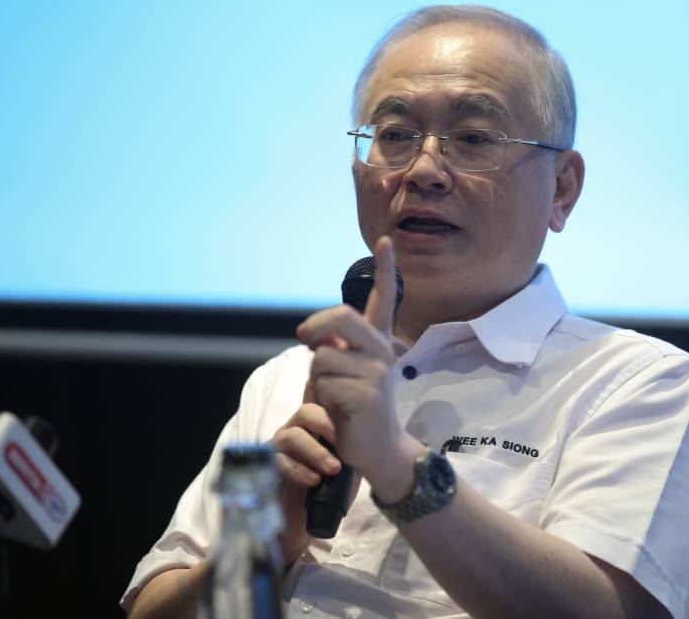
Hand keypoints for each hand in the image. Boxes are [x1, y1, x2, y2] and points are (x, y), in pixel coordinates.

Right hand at [268, 401, 341, 564]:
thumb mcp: (348, 470)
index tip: (353, 428)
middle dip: (326, 426)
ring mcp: (278, 448)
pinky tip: (313, 481)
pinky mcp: (267, 468)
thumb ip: (355, 451)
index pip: (322, 405)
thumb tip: (371, 438)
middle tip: (343, 446)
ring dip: (315, 451)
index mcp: (315, 428)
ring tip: (332, 469)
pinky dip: (298, 470)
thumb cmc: (329, 493)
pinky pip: (279, 461)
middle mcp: (295, 431)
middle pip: (306, 412)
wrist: (306, 524)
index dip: (336, 411)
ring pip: (291, 436)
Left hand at [295, 236, 415, 481]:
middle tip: (304, 339)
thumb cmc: (354, 406)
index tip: (384, 241)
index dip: (384, 268)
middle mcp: (381, 350)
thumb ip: (334, 346)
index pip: (384, 298)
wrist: (376, 447)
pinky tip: (339, 411)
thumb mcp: (344, 370)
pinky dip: (321, 397)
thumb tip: (315, 336)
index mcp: (377, 340)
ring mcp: (376, 372)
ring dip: (316, 377)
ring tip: (334, 395)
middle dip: (315, 327)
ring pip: (322, 356)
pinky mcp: (366, 394)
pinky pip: (323, 383)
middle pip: (341, 317)